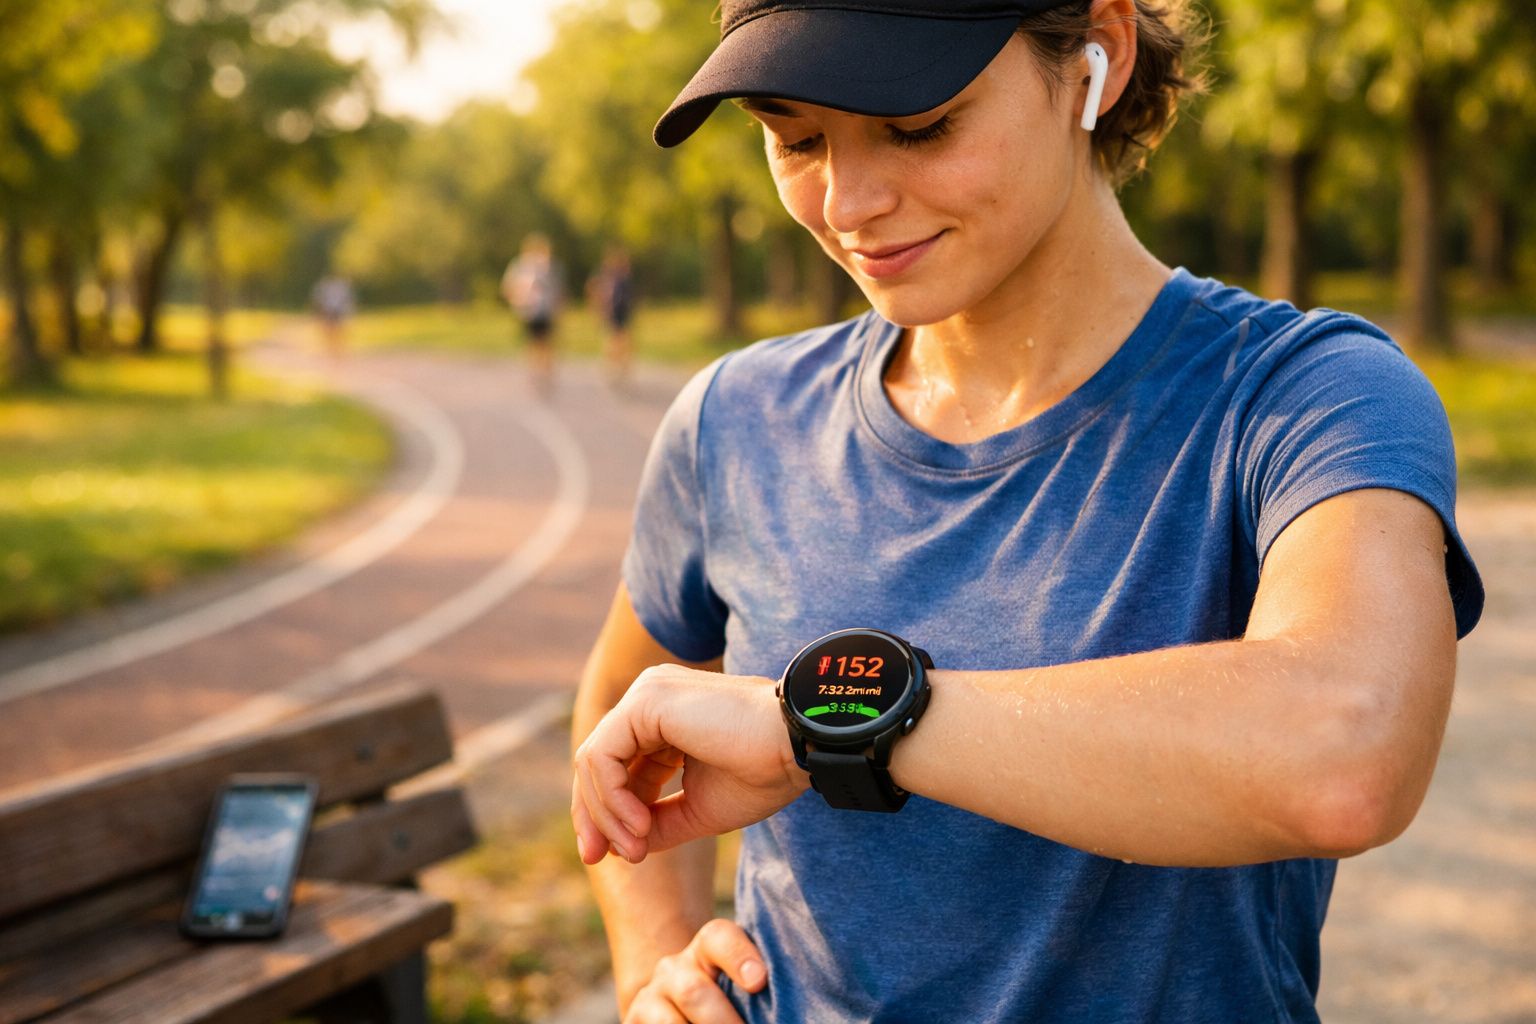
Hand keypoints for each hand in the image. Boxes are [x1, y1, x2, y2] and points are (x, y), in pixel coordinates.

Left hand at [572, 664, 808, 864]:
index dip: (607, 813)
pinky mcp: (646, 701)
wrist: (798, 746)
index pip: (615, 765)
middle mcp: (649, 698)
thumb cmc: (763, 772)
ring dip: (607, 813)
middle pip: (596, 762)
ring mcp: (646, 694)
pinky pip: (603, 756)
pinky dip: (612, 797)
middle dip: (593, 815)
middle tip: (597, 859)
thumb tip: (621, 849)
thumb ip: (658, 822)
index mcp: (663, 717)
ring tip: (636, 847)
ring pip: (594, 761)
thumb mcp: (700, 808)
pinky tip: (640, 825)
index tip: (617, 856)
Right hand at [623, 919, 765, 1022]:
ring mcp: (649, 998)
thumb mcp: (739, 986)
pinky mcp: (632, 1022)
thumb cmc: (727, 999)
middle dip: (724, 1023)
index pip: (719, 939)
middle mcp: (673, 969)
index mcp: (707, 948)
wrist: (675, 1007)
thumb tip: (784, 1008)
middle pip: (694, 992)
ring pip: (670, 1023)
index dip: (738, 956)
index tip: (759, 982)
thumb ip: (753, 986)